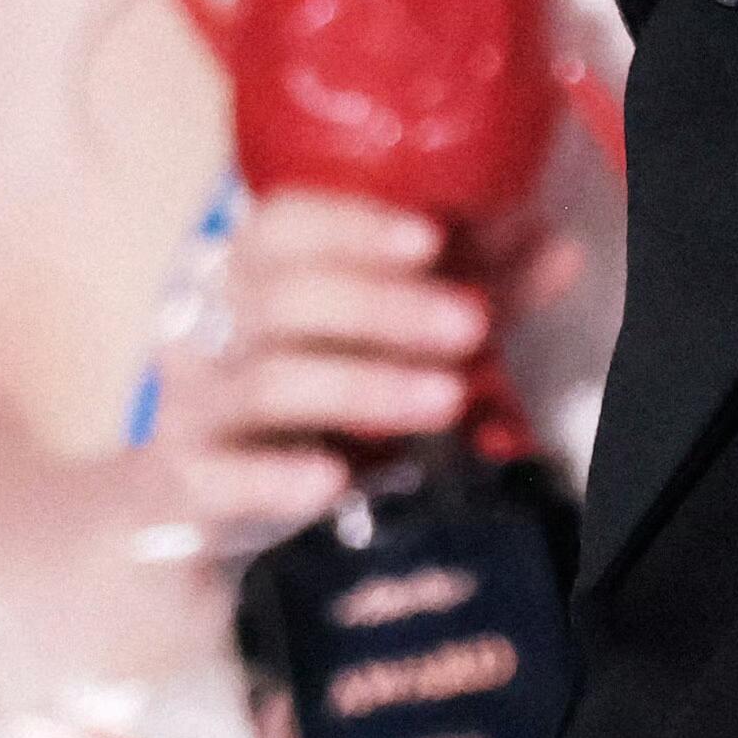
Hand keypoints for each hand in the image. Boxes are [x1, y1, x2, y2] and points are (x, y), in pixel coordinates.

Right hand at [134, 186, 494, 556]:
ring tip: (447, 399)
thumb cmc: (309, 410)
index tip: (431, 239)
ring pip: (267, 381)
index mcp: (251, 274)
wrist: (195, 515)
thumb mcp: (390, 347)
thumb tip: (554, 246)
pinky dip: (276, 475)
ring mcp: (191, 408)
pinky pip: (218, 477)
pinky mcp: (183, 488)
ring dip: (362, 385)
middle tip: (471, 326)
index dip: (352, 224)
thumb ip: (468, 294)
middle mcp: (211, 327)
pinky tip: (334, 480)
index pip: (282, 222)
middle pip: (283, 296)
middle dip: (384, 307)